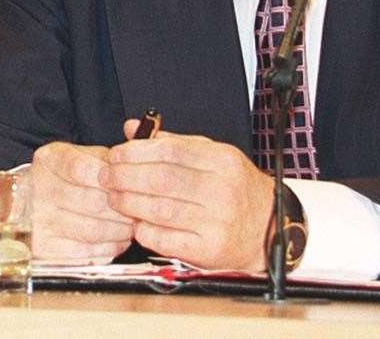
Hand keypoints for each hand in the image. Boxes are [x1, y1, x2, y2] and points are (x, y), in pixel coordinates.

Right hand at [26, 140, 135, 262]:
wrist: (35, 201)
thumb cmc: (68, 178)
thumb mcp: (83, 156)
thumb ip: (106, 161)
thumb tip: (132, 177)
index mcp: (49, 161)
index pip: (82, 168)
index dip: (111, 180)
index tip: (126, 185)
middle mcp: (39, 190)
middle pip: (93, 202)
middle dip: (123, 209)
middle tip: (137, 210)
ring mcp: (40, 221)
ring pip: (94, 230)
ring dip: (121, 230)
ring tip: (129, 225)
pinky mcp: (46, 249)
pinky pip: (88, 252)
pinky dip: (110, 247)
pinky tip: (116, 239)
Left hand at [100, 122, 272, 269]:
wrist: (272, 228)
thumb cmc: (236, 190)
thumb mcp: (212, 157)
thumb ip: (171, 142)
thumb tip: (132, 128)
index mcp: (222, 162)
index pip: (170, 151)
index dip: (136, 152)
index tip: (115, 155)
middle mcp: (222, 191)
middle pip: (161, 180)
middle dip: (125, 177)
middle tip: (107, 177)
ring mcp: (217, 222)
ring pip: (160, 210)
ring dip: (129, 203)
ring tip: (114, 198)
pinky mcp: (209, 250)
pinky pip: (166, 239)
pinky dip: (144, 230)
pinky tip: (136, 223)